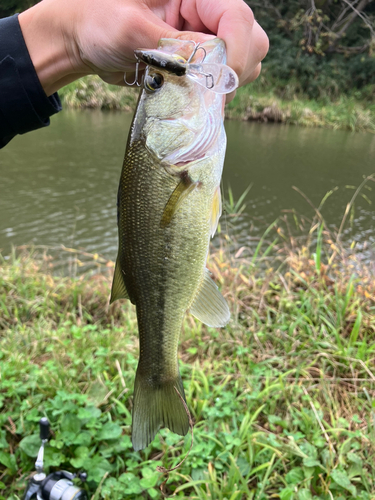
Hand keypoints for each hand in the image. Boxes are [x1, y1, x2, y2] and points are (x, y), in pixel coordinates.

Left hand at [19, 0, 267, 98]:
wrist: (84, 39)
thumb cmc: (98, 20)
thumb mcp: (132, 29)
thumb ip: (174, 47)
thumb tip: (212, 69)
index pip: (237, 17)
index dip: (235, 51)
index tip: (217, 82)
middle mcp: (206, 12)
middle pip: (251, 41)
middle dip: (234, 70)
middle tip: (205, 92)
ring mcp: (205, 37)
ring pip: (244, 63)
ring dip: (224, 84)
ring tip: (191, 92)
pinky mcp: (199, 61)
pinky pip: (223, 80)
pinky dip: (213, 94)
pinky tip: (189, 96)